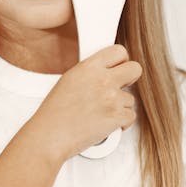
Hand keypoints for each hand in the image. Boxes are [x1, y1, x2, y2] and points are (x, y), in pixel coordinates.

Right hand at [30, 44, 141, 162]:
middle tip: (121, 87)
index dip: (122, 60)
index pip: (118, 51)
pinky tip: (106, 124)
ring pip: (130, 98)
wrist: (50, 135)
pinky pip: (130, 116)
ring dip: (120, 107)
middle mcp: (102, 80)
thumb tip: (105, 72)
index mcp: (89, 67)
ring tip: (100, 114)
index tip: (119, 68)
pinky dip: (121, 123)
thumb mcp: (69, 81)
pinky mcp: (117, 116)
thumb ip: (90, 73)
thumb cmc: (54, 113)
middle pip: (135, 69)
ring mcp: (112, 98)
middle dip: (130, 78)